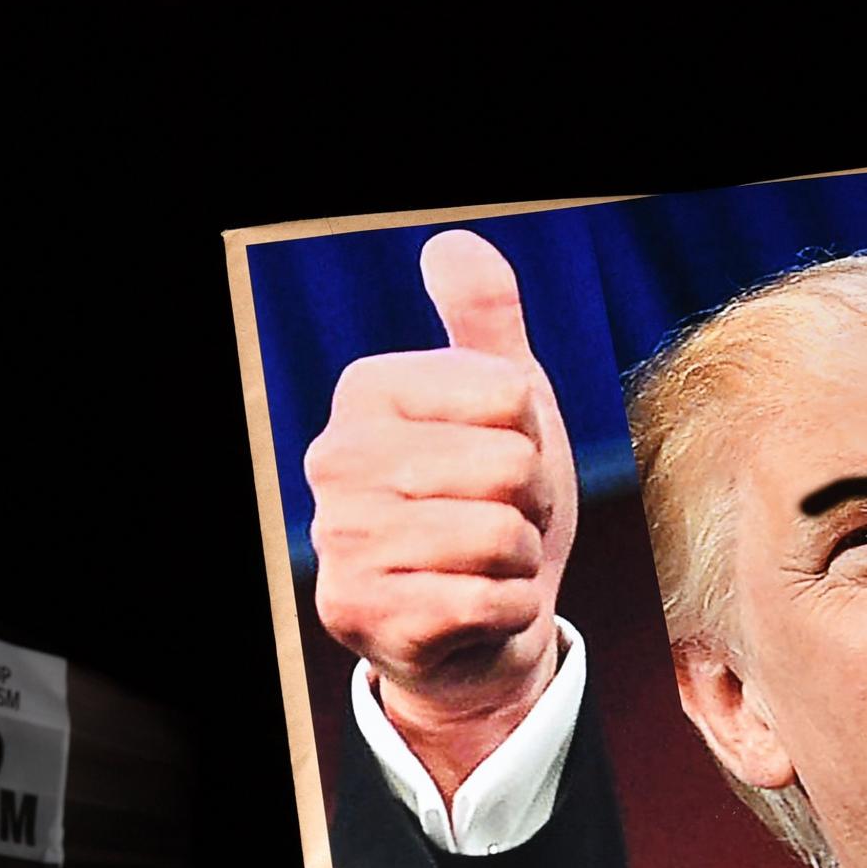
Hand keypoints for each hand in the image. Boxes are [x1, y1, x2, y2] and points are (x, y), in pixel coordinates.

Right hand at [303, 229, 578, 798]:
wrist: (481, 625)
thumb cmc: (495, 505)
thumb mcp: (506, 403)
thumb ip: (485, 321)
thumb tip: (452, 242)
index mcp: (364, 392)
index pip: (510, 395)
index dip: (533, 435)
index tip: (504, 462)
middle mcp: (333, 460)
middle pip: (509, 466)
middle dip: (532, 504)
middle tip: (502, 523)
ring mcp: (340, 540)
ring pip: (499, 537)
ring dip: (520, 561)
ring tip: (490, 565)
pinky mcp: (363, 614)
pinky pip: (489, 600)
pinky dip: (509, 611)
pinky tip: (479, 611)